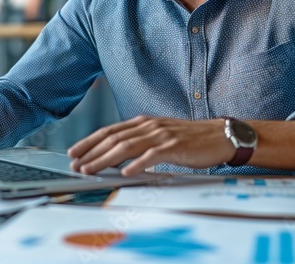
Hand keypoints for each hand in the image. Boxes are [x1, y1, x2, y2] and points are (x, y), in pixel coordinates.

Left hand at [68, 116, 232, 175]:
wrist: (220, 136)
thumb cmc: (190, 139)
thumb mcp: (160, 135)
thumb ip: (140, 141)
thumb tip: (117, 156)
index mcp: (144, 122)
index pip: (110, 130)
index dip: (90, 141)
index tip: (74, 152)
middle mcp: (149, 126)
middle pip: (113, 138)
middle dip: (91, 152)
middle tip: (75, 165)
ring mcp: (161, 135)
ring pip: (126, 146)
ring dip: (105, 159)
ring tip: (91, 169)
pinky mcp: (174, 146)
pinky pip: (152, 155)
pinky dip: (137, 164)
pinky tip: (125, 172)